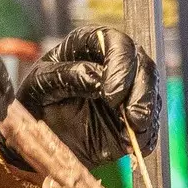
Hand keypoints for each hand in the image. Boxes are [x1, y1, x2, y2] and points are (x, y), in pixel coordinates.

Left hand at [1, 25, 156, 169]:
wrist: (39, 138)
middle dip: (141, 92)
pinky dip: (146, 135)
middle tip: (131, 117)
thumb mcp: (39, 86)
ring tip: (133, 132)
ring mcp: (127, 88)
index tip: (111, 93)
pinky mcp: (133, 115)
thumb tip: (97, 77)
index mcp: (87, 45)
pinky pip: (151, 121)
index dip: (120, 64)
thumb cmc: (36, 103)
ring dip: (147, 113)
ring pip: (152, 91)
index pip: (115, 42)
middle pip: (142, 65)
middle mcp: (112, 62)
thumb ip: (66, 76)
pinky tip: (133, 145)